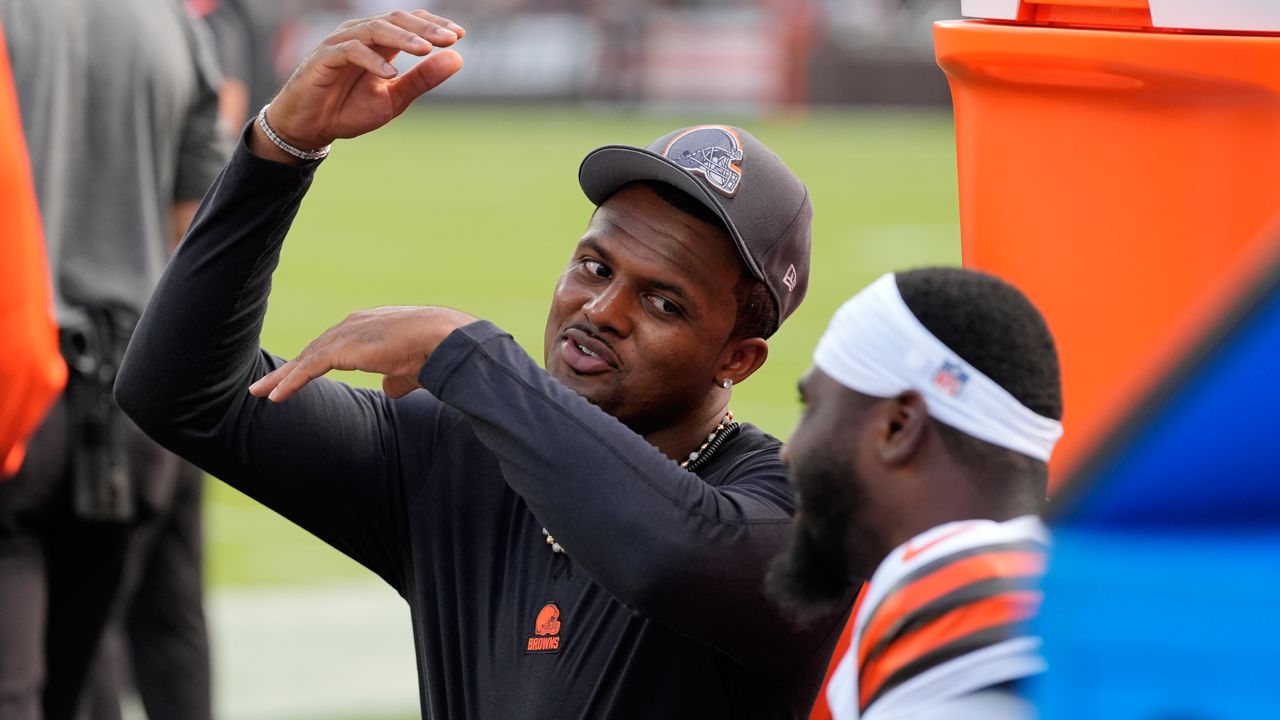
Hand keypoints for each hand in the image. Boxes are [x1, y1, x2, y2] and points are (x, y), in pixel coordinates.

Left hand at [249, 306, 477, 401]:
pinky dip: (291, 383)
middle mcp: (353, 325)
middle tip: (266, 385)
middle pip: (312, 349)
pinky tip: (275, 396)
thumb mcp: (409, 369)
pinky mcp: (341, 349)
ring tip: (261, 393)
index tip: (298, 375)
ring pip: (305, 358)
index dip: (314, 361)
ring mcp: (345, 335)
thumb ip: (395, 380)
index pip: (334, 346)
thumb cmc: (432, 351)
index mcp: (368, 326)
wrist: (440, 339)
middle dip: (289, 369)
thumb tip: (388, 392)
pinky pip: (308, 368)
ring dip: (282, 378)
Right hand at [253, 10, 464, 156]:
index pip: (409, 23)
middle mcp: (360, 35)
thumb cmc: (348, 110)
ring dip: (402, 38)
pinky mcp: (323, 58)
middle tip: (450, 38)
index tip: (459, 35)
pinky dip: (371, 60)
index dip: (433, 24)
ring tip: (426, 49)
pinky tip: (390, 73)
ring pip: (374, 29)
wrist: (310, 127)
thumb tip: (458, 59)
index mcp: (379, 42)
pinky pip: (350, 51)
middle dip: (424, 28)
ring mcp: (341, 43)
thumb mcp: (394, 98)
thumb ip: (423, 79)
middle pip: (395, 20)